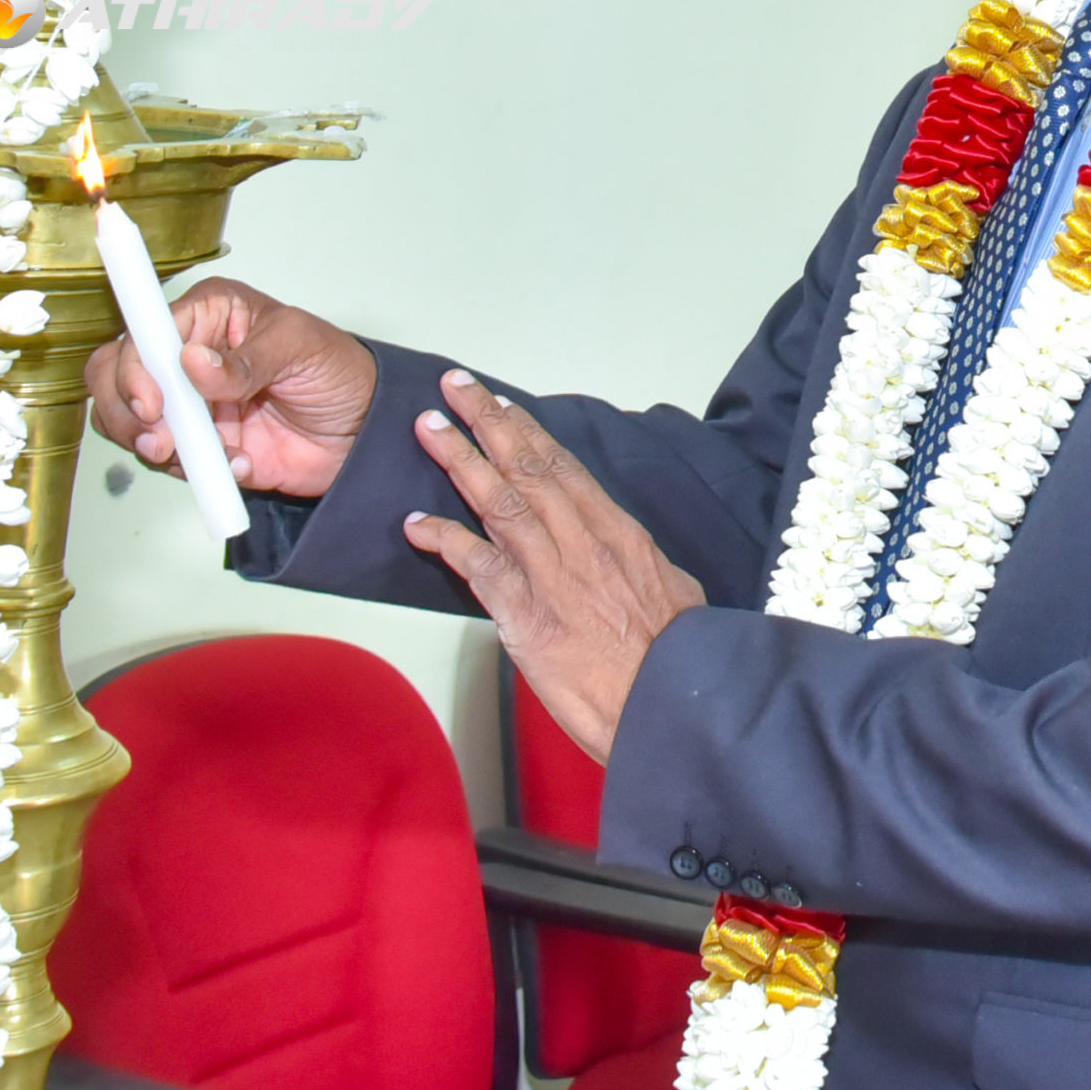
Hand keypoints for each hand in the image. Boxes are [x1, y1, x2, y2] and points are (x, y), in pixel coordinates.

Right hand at [85, 276, 377, 498]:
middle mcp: (187, 356)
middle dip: (126, 412)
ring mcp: (189, 404)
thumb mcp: (301, 348)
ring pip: (128, 422)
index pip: (145, 331)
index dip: (134, 365)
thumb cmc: (338, 370)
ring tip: (196, 456)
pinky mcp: (199, 447)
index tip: (151, 402)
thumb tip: (193, 362)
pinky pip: (168, 462)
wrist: (363, 433)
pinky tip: (237, 465)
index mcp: (209, 315)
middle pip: (115, 376)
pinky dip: (192, 472)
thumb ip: (247, 359)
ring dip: (151, 445)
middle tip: (161, 440)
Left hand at [404, 372, 705, 762]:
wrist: (669, 701)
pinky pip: (477, 566)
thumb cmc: (673, 657)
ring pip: (499, 501)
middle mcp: (581, 542)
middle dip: (488, 422)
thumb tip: (626, 552)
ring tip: (430, 427)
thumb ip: (639, 562)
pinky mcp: (526, 615)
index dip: (528, 431)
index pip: (564, 467)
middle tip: (455, 387)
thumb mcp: (672, 590)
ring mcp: (551, 575)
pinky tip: (417, 523)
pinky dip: (445, 539)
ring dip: (460, 460)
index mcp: (616, 532)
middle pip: (527, 468)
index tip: (502, 403)